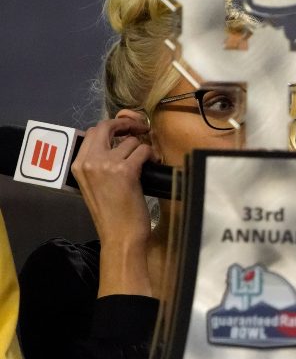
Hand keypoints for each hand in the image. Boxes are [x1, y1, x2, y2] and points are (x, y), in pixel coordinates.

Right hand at [70, 115, 156, 296]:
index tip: (127, 128)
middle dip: (127, 123)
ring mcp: (105, 165)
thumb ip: (99, 163)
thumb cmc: (111, 213)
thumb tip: (118, 142)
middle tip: (142, 128)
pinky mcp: (125, 171)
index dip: (112, 125)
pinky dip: (152, 155)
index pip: (92, 131)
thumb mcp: (95, 184)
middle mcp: (88, 161)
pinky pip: (143, 150)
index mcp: (77, 165)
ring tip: (148, 162)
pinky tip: (154, 164)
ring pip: (130, 141)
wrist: (119, 235)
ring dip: (143, 148)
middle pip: (106, 126)